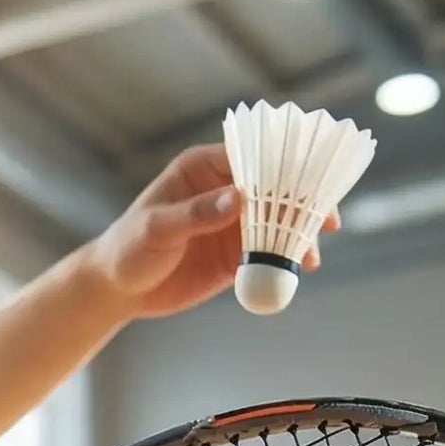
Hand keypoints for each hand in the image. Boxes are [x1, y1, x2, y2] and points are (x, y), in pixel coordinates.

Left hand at [82, 142, 338, 320]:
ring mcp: (232, 223)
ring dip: (298, 234)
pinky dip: (285, 258)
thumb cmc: (128, 247)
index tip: (309, 181)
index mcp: (205, 168)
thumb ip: (197, 213)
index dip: (285, 167)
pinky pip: (268, 252)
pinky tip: (300, 267)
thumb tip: (239, 199)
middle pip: (275, 188)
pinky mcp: (234, 255)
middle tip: (327, 220)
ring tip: (311, 255)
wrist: (117, 289)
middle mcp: (224, 190)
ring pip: (277, 222)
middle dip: (302, 203)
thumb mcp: (158, 227)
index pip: (254, 157)